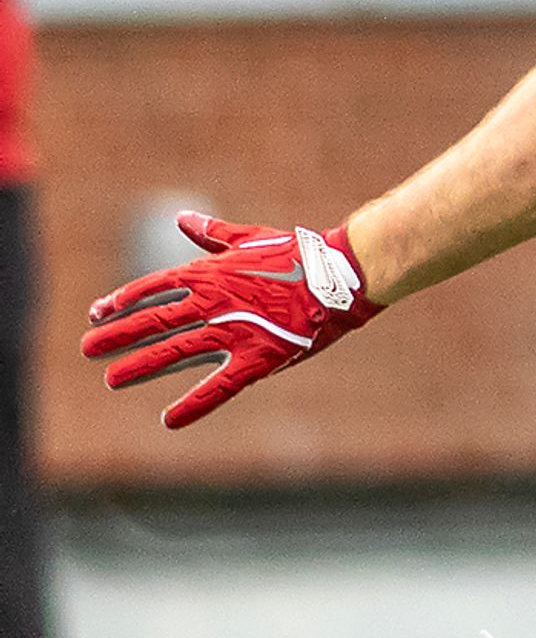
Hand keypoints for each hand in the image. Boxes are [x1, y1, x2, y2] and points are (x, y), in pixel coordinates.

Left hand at [83, 213, 383, 427]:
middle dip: (118, 335)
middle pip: (154, 321)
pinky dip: (194, 404)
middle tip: (89, 347)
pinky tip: (169, 420)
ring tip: (112, 378)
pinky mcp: (258, 357)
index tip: (97, 312)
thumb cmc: (300, 253)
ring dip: (141, 366)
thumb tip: (182, 218)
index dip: (122, 301)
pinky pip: (220, 385)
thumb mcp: (250, 238)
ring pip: (175, 351)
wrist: (343, 273)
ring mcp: (234, 331)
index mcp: (210, 273)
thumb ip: (212, 232)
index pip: (153, 288)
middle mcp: (213, 302)